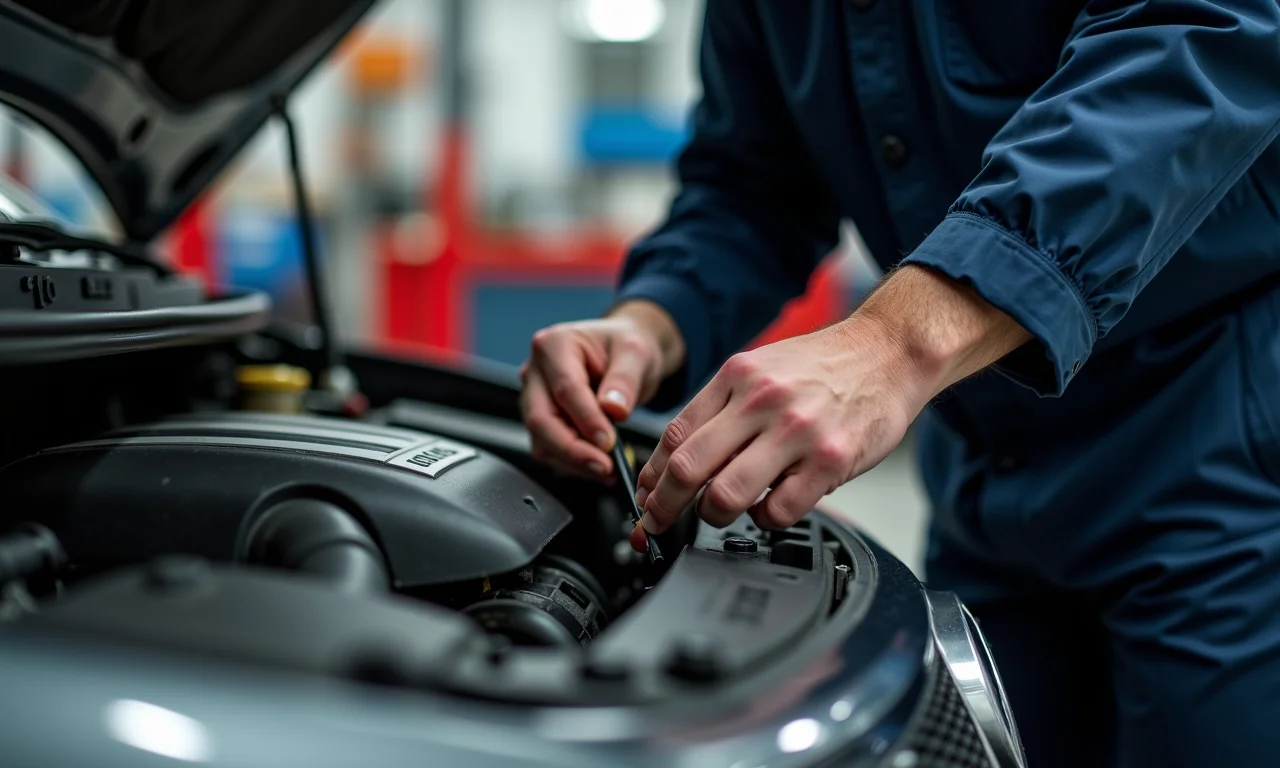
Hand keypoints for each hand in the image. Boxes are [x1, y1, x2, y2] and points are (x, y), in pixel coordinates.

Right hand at [520, 300, 684, 480]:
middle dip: (572, 449)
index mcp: (554, 344)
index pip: (565, 388)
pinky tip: (600, 467)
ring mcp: (534, 398)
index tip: (609, 442)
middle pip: (541, 419)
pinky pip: (549, 449)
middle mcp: (535, 372)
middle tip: (605, 466)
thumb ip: (625, 380)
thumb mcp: (635, 353)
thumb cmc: (624, 346)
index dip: (586, 419)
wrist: (622, 355)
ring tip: (608, 469)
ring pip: (541, 440)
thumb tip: (613, 410)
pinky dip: (573, 463)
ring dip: (573, 461)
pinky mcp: (542, 421)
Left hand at [632, 265, 1030, 538]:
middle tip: (660, 524)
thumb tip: (677, 456)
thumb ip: (721, 407)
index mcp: (736, 376)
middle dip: (664, 507)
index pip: (673, 435)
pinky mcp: (830, 460)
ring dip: (713, 516)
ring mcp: (796, 432)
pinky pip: (779, 510)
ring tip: (721, 514)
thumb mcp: (761, 368)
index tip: (647, 498)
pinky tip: (770, 508)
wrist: (890, 351)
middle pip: (688, 467)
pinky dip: (765, 519)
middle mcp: (761, 401)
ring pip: (727, 495)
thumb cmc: (823, 366)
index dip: (652, 477)